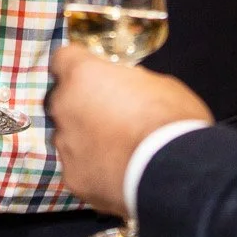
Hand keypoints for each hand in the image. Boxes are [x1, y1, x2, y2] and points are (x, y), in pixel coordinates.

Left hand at [48, 45, 210, 215]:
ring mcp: (66, 145)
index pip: (63, 58)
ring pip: (69, 137)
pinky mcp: (73, 178)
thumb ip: (130, 83)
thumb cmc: (171, 120)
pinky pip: (79, 168)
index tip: (93, 74)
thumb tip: (126, 89)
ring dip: (87, 139)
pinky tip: (118, 174)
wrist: (173, 173)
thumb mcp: (158, 84)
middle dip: (83, 105)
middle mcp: (64, 107)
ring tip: (119, 151)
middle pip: (64, 100)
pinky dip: (94, 170)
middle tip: (113, 116)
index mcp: (83, 75)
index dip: (78, 65)